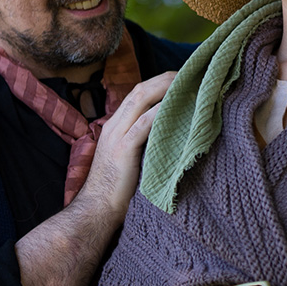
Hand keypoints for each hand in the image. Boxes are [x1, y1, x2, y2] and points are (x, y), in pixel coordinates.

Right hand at [75, 70, 175, 219]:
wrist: (96, 210)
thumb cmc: (117, 188)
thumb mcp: (130, 157)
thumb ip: (143, 141)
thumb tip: (170, 132)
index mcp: (115, 125)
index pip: (138, 93)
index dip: (159, 82)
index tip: (182, 79)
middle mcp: (114, 125)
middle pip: (140, 89)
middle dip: (165, 79)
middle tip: (190, 75)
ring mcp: (116, 135)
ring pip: (140, 99)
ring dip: (165, 88)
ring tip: (187, 84)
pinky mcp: (122, 149)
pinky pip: (143, 124)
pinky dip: (160, 112)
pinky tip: (176, 106)